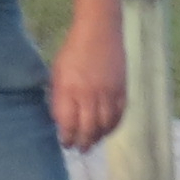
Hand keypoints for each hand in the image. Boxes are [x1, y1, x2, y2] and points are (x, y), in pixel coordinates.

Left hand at [51, 20, 127, 150]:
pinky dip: (113, 126)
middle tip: (80, 149)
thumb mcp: (58, 72)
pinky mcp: (122, 88)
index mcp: (68, 89)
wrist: (99, 30)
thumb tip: (61, 119)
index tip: (65, 143)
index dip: (67, 137)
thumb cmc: (73, 49)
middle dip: (83, 143)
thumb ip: (60, 96)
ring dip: (98, 138)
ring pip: (104, 125)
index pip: (67, 123)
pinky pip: (119, 114)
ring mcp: (107, 92)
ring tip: (93, 143)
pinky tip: (107, 130)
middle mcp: (88, 93)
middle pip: (87, 128)